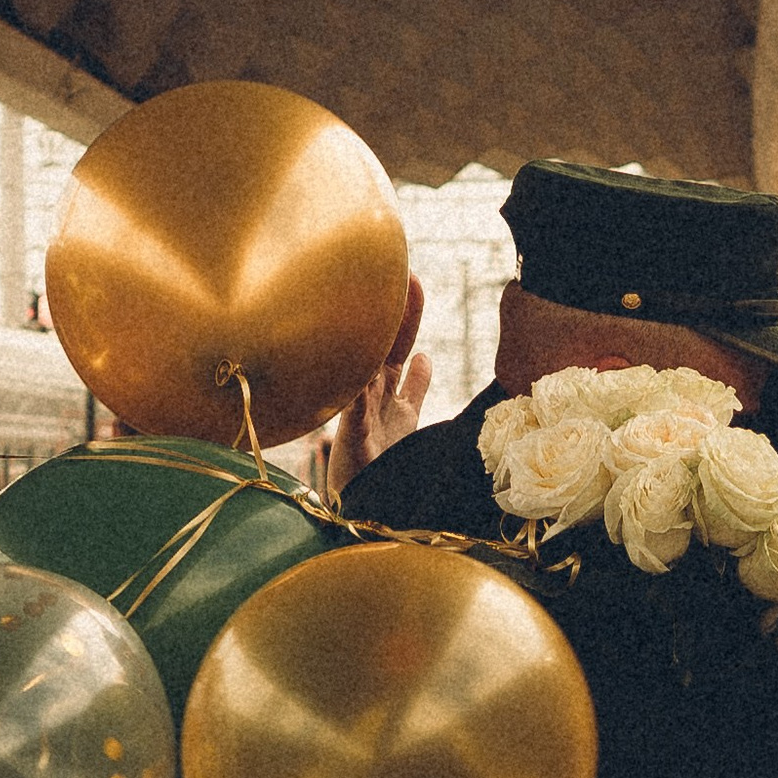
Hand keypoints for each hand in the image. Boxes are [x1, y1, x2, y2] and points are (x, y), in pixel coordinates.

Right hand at [328, 277, 432, 496]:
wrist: (357, 501)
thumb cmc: (376, 460)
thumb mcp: (404, 417)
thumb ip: (415, 388)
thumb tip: (425, 356)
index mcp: (385, 390)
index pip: (398, 343)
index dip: (408, 314)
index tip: (414, 281)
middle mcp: (369, 395)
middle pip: (385, 347)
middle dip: (396, 314)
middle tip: (404, 276)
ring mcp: (359, 415)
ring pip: (366, 373)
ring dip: (372, 345)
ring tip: (375, 309)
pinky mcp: (352, 439)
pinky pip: (354, 414)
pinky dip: (357, 398)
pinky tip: (362, 379)